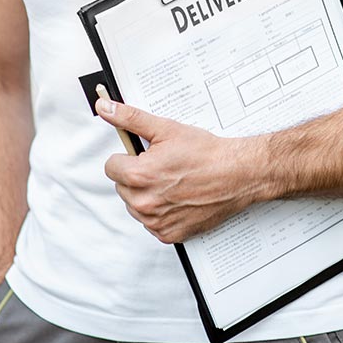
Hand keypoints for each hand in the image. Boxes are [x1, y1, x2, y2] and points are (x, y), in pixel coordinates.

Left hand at [95, 95, 265, 243]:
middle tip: (162, 166)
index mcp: (139, 176)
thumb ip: (130, 118)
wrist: (237, 174)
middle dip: (137, 175)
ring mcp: (156, 222)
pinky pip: (152, 223)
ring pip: (135, 205)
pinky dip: (161, 212)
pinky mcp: (169, 234)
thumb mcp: (165, 129)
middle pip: (122, 187)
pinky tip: (178, 198)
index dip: (128, 157)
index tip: (144, 155)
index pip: (111, 167)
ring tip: (172, 181)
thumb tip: (105, 108)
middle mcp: (144, 203)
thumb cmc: (206, 153)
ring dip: (147, 194)